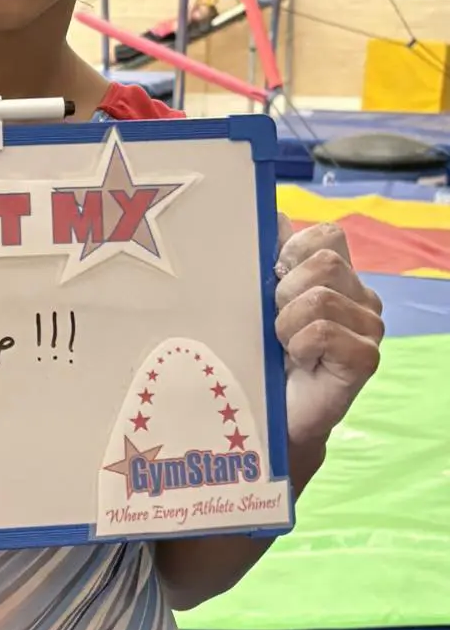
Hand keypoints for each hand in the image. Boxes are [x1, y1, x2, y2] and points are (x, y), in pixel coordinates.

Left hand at [275, 215, 382, 454]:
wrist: (272, 415)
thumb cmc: (264, 354)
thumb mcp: (260, 301)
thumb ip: (269, 259)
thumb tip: (273, 214)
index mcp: (339, 275)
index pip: (326, 234)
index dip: (291, 250)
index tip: (272, 281)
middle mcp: (362, 296)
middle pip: (323, 262)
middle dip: (285, 291)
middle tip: (277, 323)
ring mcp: (370, 327)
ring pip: (319, 298)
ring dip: (286, 324)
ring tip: (285, 347)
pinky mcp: (366, 357)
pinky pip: (322, 332)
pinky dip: (298, 347)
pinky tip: (300, 363)